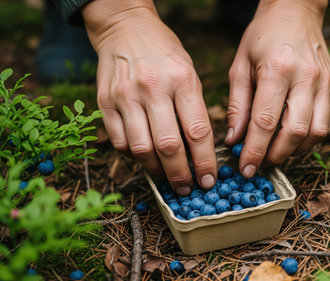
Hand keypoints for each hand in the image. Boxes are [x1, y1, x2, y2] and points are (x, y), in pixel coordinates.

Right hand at [82, 0, 216, 193]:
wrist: (125, 28)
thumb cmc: (165, 54)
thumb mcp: (189, 72)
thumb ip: (193, 109)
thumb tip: (199, 152)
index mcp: (182, 79)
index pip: (198, 131)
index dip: (205, 162)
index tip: (209, 180)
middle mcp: (153, 88)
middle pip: (169, 146)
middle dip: (181, 174)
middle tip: (187, 188)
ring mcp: (125, 95)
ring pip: (142, 149)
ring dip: (157, 171)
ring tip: (167, 177)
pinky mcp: (104, 102)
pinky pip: (120, 141)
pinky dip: (134, 156)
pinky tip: (145, 156)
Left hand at [225, 0, 329, 177]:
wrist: (295, 12)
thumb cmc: (262, 39)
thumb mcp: (240, 67)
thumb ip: (237, 107)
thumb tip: (234, 142)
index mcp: (277, 69)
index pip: (265, 122)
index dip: (254, 151)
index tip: (245, 169)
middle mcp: (306, 77)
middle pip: (295, 132)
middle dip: (275, 155)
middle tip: (259, 163)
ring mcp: (325, 82)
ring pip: (315, 133)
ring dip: (294, 151)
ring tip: (274, 152)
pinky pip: (325, 124)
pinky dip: (307, 139)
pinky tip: (290, 139)